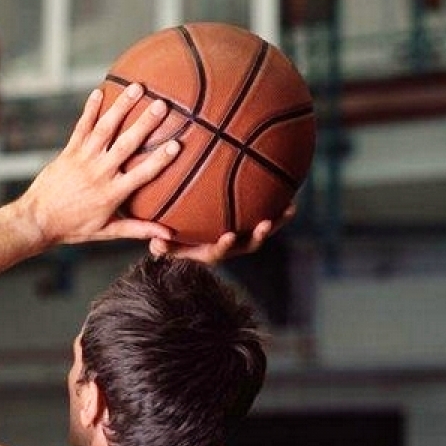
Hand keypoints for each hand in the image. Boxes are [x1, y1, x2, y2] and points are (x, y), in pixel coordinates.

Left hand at [13, 84, 179, 245]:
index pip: (141, 174)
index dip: (160, 159)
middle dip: (144, 124)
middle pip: (126, 145)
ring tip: (137, 88)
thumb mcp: (107, 231)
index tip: (177, 144)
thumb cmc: (74, 228)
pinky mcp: (68, 152)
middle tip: (162, 105)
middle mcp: (99, 174)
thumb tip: (166, 235)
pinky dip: (90, 109)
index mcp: (112, 194)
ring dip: (121, 107)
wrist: (37, 221)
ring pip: (104, 129)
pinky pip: (81, 127)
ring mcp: (83, 160)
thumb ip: (137, 229)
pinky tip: (100, 91)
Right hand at [148, 203, 296, 264]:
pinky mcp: (247, 226)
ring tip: (289, 209)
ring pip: (261, 232)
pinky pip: (265, 216)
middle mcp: (229, 246)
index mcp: (209, 251)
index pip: (218, 252)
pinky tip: (290, 194)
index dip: (225, 245)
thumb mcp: (163, 244)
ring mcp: (240, 236)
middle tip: (266, 224)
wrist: (187, 235)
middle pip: (247, 245)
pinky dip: (277, 208)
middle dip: (258, 236)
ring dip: (276, 223)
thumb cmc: (172, 239)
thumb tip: (155, 242)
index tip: (229, 235)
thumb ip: (161, 245)